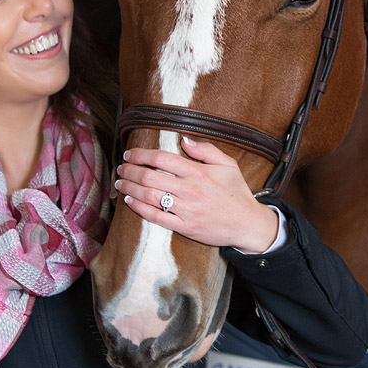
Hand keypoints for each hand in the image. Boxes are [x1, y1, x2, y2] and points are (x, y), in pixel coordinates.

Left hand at [115, 137, 277, 253]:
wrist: (247, 224)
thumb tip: (183, 139)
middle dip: (130, 171)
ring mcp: (186, 210)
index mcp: (199, 172)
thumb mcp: (228, 165)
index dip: (141, 154)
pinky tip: (130, 201)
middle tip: (120, 168)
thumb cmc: (237, 193)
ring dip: (130, 188)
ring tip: (119, 183)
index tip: (130, 154)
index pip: (162, 158)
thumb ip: (206, 150)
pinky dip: (140, 208)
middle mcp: (190, 190)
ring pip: (150, 196)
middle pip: (150, 176)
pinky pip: (156, 217)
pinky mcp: (185, 227)